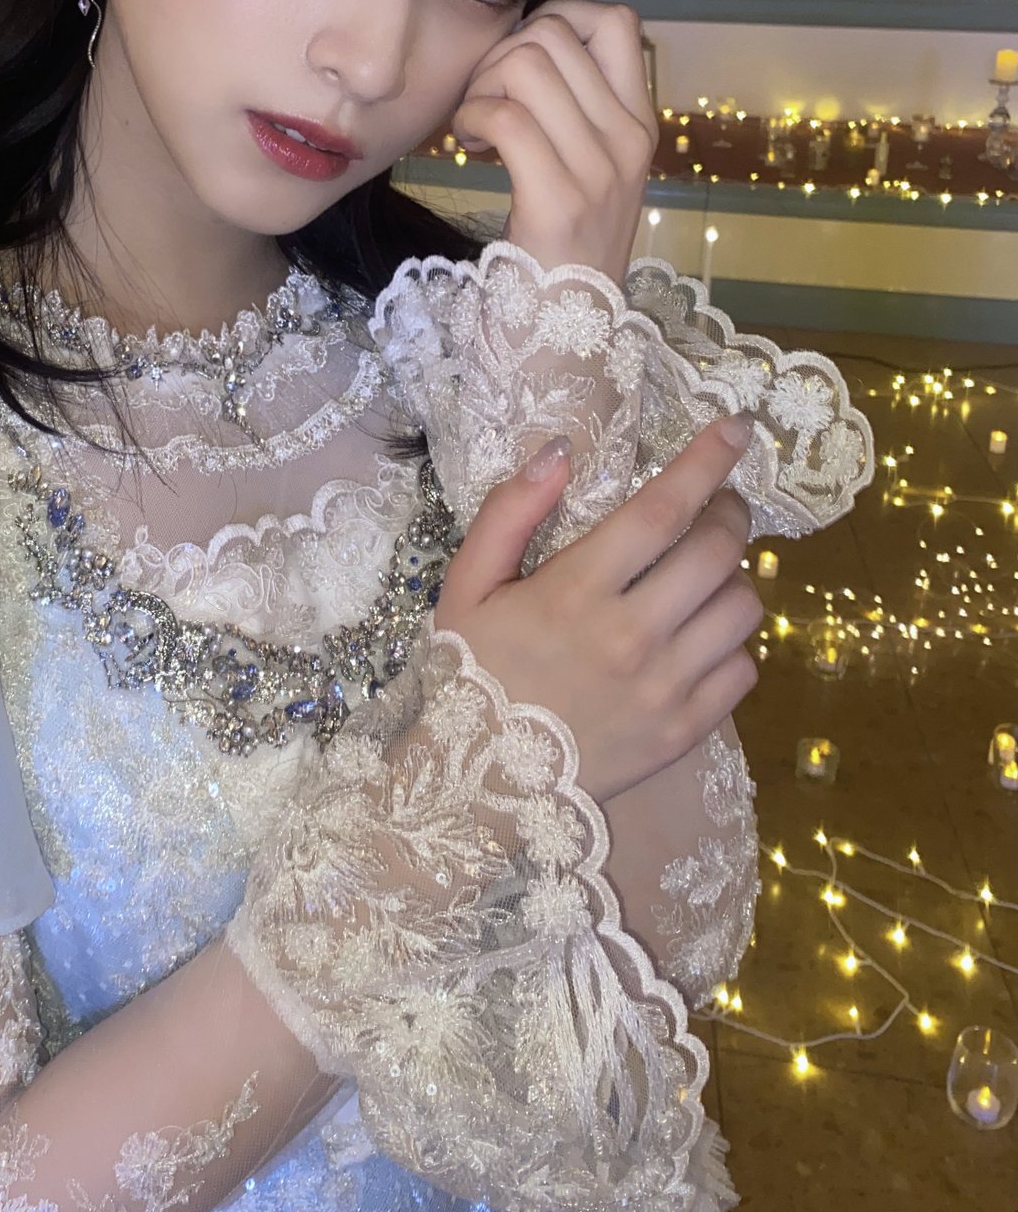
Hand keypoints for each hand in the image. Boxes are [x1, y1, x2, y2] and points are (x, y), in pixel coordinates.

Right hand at [432, 414, 763, 802]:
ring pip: (742, 608)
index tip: (734, 428)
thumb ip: (510, 512)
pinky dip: (732, 644)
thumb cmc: (473, 671)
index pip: (663, 509)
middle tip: (718, 506)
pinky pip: (743, 669)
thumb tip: (560, 450)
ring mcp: (665, 688)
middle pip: (717, 551)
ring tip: (705, 576)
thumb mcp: (467, 584)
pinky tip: (699, 638)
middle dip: (729, 512)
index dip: (707, 461)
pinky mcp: (685, 731)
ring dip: (733, 578)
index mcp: (576, 591)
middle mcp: (631, 636)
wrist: (479, 783)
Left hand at [451, 0, 656, 284]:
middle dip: (500, 54)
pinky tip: (468, 148)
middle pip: (556, 34)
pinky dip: (472, 119)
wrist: (567, 338)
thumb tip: (526, 48)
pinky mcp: (558, 200)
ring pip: (527, 64)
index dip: (556, 19)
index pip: (617, 20)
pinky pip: (506, 116)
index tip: (521, 63)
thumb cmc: (561, 250)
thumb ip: (573, 113)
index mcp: (640, 125)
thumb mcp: (588, 173)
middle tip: (482, 101)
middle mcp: (629, 139)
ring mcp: (600, 170)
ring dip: (481, 85)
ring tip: (473, 126)